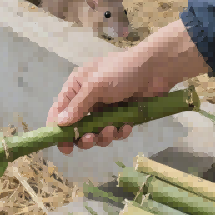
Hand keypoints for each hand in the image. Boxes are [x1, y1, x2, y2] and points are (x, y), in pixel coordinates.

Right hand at [47, 19, 209, 154]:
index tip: (62, 146)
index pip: (59, 111)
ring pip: (96, 132)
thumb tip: (59, 124)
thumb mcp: (95, 87)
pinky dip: (119, 132)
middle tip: (91, 139)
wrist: (157, 69)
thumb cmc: (121, 71)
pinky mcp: (122, 115)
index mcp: (76, 88)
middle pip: (77, 127)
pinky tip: (127, 126)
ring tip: (113, 130)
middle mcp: (87, 100)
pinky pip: (115, 131)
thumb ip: (77, 107)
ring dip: (104, 135)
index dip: (57, 129)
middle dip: (84, 136)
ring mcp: (105, 109)